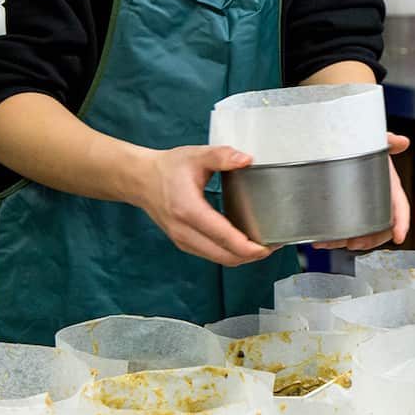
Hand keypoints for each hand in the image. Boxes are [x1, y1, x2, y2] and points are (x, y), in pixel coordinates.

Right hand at [133, 144, 271, 266]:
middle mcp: (184, 232)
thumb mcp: (196, 155)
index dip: (249, 246)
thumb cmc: (168, 167)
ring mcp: (183, 241)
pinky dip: (230, 253)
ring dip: (242, 257)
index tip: (270, 245)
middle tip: (274, 244)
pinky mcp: (184, 243)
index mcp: (189, 210)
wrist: (141, 179)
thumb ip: (222, 156)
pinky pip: (212, 255)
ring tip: (263, 244)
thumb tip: (246, 160)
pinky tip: (244, 242)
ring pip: (219, 259)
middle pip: (225, 256)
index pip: (224, 237)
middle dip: (252, 255)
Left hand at [312, 131, 410, 251]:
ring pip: (359, 234)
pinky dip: (331, 238)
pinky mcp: (344, 212)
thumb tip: (401, 141)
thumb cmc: (363, 144)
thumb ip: (387, 141)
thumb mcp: (375, 141)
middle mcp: (377, 202)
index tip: (399, 237)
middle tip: (354, 243)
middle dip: (369, 240)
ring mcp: (361, 209)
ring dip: (345, 242)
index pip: (400, 208)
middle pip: (379, 229)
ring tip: (330, 243)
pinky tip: (320, 240)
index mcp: (389, 187)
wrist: (341, 143)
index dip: (401, 223)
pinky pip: (342, 230)